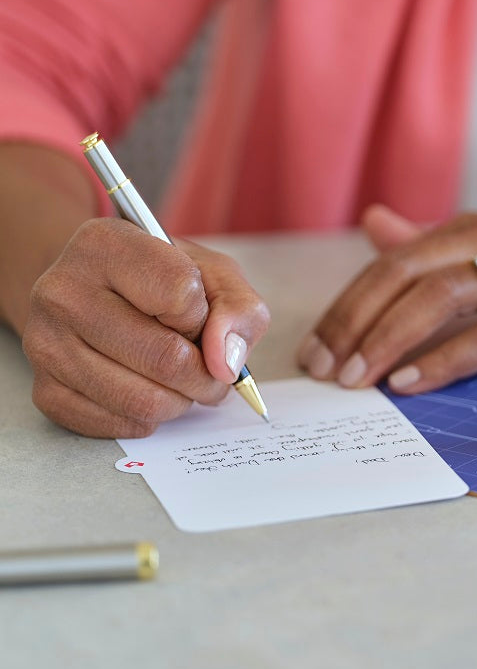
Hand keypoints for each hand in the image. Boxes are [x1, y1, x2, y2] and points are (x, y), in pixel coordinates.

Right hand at [22, 218, 269, 437]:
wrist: (100, 293)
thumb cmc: (163, 280)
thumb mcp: (214, 274)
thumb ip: (239, 309)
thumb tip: (226, 361)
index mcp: (104, 244)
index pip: (180, 294)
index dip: (203, 316)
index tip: (198, 315)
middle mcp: (63, 290)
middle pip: (165, 358)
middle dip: (205, 375)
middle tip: (211, 370)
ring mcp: (45, 343)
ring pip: (143, 400)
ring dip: (181, 400)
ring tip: (181, 380)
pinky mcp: (44, 390)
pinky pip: (117, 424)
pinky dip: (149, 418)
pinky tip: (148, 390)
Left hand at [295, 204, 476, 394]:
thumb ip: (434, 241)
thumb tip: (373, 225)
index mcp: (473, 227)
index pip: (391, 262)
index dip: (347, 305)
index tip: (316, 349)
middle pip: (404, 274)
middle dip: (354, 323)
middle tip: (324, 370)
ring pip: (440, 297)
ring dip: (386, 338)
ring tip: (355, 378)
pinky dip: (444, 359)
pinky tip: (409, 382)